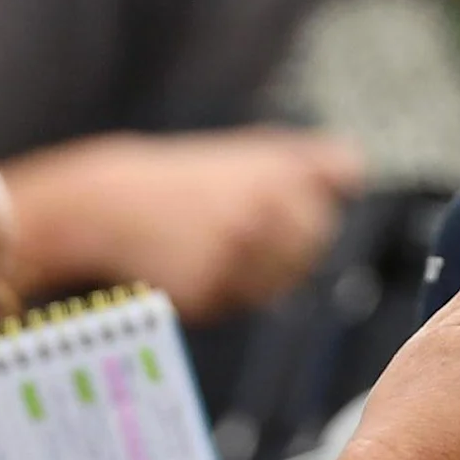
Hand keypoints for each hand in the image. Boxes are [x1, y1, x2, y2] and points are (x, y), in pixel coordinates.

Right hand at [2, 129, 360, 318]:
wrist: (102, 205)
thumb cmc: (179, 180)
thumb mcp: (244, 155)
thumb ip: (307, 163)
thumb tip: (357, 171)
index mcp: (278, 166)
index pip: (332, 199)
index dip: (307, 207)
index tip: (274, 203)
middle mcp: (266, 205)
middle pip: (312, 244)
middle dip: (287, 244)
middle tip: (234, 228)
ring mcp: (239, 250)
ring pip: (278, 282)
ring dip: (254, 275)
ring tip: (206, 244)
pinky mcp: (212, 288)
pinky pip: (236, 304)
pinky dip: (218, 294)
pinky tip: (184, 264)